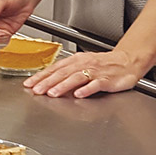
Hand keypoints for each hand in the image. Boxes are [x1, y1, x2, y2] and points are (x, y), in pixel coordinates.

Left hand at [23, 50, 140, 98]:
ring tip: (52, 93)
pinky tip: (79, 94)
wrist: (126, 61)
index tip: (29, 84)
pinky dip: (86, 89)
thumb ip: (67, 72)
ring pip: (76, 77)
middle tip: (36, 89)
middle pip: (63, 73)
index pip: (55, 68)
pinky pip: (95, 84)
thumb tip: (48, 80)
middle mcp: (83, 64)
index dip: (41, 76)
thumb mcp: (83, 63)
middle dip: (48, 81)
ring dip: (63, 85)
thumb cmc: (103, 64)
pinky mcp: (107, 79)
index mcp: (76, 60)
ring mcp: (95, 71)